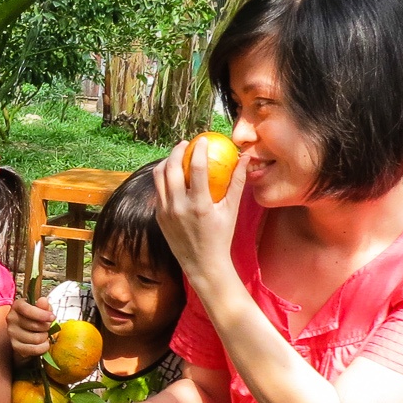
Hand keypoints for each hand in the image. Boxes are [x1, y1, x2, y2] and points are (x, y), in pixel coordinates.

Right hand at [9, 296, 54, 365]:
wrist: (26, 332)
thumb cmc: (34, 318)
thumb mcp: (41, 310)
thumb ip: (43, 306)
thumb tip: (43, 300)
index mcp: (17, 306)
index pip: (27, 310)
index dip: (42, 314)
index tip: (52, 317)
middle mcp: (11, 319)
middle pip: (34, 325)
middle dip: (46, 327)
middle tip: (47, 326)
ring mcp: (12, 333)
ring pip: (36, 338)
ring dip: (44, 337)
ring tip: (43, 334)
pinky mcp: (15, 346)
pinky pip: (34, 349)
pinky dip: (43, 347)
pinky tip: (43, 343)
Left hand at [153, 137, 244, 286]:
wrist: (202, 263)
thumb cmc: (221, 236)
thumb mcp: (231, 210)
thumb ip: (237, 182)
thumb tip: (244, 158)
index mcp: (199, 205)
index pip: (196, 169)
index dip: (198, 150)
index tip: (202, 140)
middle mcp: (178, 207)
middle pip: (170, 168)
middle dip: (176, 151)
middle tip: (185, 144)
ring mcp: (165, 212)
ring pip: (158, 177)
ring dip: (166, 162)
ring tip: (176, 155)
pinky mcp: (158, 216)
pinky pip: (158, 190)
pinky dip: (163, 178)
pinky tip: (172, 174)